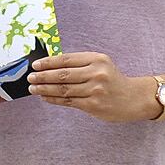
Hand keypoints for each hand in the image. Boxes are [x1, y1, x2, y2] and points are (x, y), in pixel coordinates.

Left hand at [27, 52, 156, 121]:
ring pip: (63, 89)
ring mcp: (95, 90)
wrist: (134, 98)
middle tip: (30, 77)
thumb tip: (49, 66)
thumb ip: (78, 64)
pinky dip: (54, 99)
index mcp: (97, 59)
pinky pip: (68, 101)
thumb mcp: (100, 64)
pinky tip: (45, 97)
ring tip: (33, 88)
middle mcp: (97, 73)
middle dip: (42, 76)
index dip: (48, 63)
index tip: (35, 65)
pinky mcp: (94, 105)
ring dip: (44, 89)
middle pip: (62, 75)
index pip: (66, 59)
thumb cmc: (112, 80)